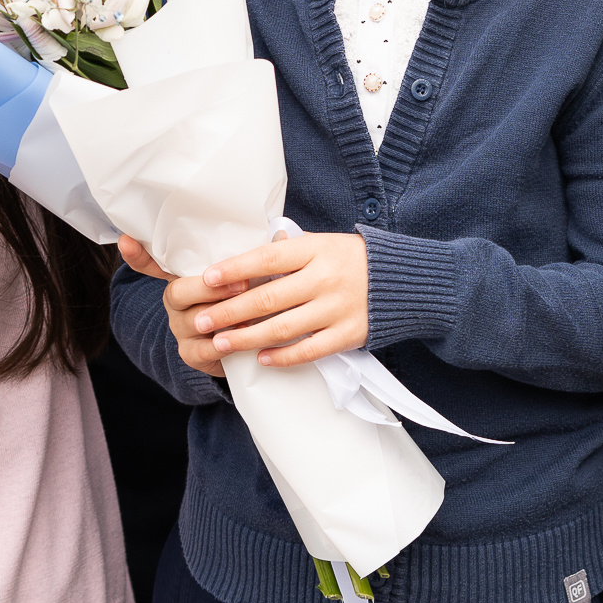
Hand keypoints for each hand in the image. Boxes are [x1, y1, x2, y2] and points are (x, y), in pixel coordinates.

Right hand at [118, 235, 242, 378]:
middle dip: (207, 288)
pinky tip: (237, 340)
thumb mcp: (242, 276)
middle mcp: (175, 300)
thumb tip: (277, 235)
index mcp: (183, 275)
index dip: (138, 254)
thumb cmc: (241, 300)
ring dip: (220, 316)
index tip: (126, 240)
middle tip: (239, 285)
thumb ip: (248, 259)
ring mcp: (180, 327)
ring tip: (246, 314)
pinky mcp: (190, 353)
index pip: (154, 262)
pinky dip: (220, 345)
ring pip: (192, 320)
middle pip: (177, 291)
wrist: (241, 343)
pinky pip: (201, 350)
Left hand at [186, 232, 370, 368]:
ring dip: (247, 338)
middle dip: (229, 312)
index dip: (235, 269)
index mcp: (315, 250)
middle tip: (200, 321)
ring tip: (221, 344)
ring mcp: (337, 309)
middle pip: (267, 298)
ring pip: (282, 328)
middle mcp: (325, 279)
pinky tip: (261, 359)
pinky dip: (283, 357)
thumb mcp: (320, 244)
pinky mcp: (349, 335)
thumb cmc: (350, 259)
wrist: (402, 280)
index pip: (267, 259)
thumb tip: (240, 267)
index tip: (206, 279)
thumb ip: (286, 254)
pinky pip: (310, 350)